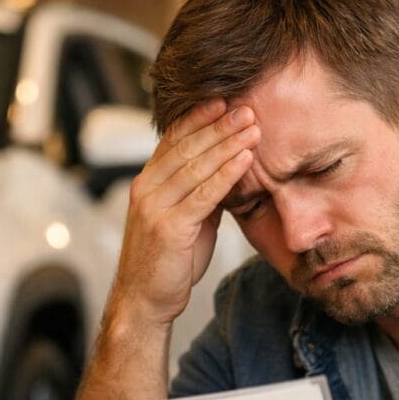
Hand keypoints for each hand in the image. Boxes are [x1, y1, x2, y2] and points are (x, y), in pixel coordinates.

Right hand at [110, 100, 259, 328]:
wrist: (146, 300)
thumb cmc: (169, 261)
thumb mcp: (187, 219)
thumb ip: (201, 194)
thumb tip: (229, 172)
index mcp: (148, 182)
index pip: (174, 139)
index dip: (199, 118)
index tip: (225, 99)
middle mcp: (147, 188)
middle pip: (186, 146)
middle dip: (218, 125)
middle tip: (246, 106)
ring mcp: (155, 206)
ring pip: (195, 166)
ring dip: (227, 144)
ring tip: (252, 126)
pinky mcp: (169, 227)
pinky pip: (203, 195)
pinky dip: (226, 175)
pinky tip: (245, 160)